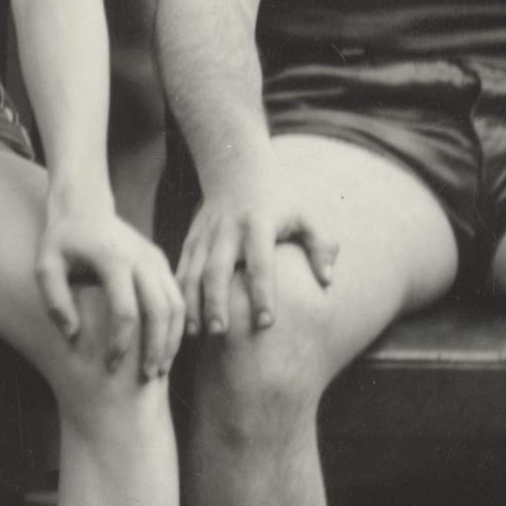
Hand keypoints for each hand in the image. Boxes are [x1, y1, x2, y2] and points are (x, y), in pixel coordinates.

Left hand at [35, 189, 183, 381]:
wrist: (84, 206)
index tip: (112, 367)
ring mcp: (156, 258)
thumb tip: (72, 336)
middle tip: (148, 377)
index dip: (121, 344)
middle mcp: (141, 258)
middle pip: (160, 311)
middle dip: (156, 348)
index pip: (125, 311)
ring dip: (172, 340)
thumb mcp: (45, 266)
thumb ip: (55, 300)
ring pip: (176, 305)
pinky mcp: (162, 261)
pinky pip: (177, 297)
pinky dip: (176, 325)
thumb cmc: (61, 241)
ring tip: (160, 368)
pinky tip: (165, 347)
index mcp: (113, 259)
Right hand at [174, 174, 337, 337]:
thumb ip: (321, 246)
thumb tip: (326, 280)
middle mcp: (226, 231)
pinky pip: (181, 269)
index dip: (262, 293)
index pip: (260, 263)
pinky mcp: (190, 240)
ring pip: (192, 272)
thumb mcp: (306, 216)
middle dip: (216, 301)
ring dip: (191, 302)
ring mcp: (204, 235)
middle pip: (217, 270)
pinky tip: (180, 318)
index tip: (266, 323)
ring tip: (192, 333)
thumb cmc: (280, 202)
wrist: (237, 172)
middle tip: (221, 332)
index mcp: (257, 225)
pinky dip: (178, 294)